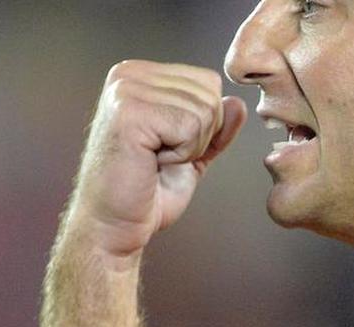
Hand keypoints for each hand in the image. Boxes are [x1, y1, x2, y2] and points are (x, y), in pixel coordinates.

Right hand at [68, 60, 246, 258]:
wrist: (114, 225)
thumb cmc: (147, 193)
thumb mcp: (193, 154)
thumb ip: (216, 127)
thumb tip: (238, 103)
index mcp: (140, 75)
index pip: (208, 82)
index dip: (204, 125)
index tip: (167, 146)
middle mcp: (129, 74)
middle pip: (210, 93)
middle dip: (200, 136)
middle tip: (161, 157)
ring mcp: (126, 90)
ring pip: (204, 110)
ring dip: (189, 147)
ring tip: (154, 159)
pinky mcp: (129, 112)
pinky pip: (190, 126)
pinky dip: (181, 153)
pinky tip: (151, 162)